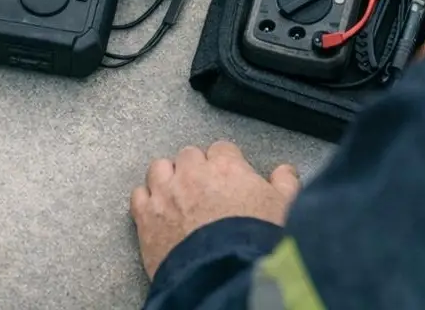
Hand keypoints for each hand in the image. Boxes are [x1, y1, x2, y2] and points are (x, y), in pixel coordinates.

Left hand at [130, 141, 299, 278]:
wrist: (227, 275)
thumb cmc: (256, 243)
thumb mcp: (286, 210)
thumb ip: (285, 184)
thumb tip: (284, 172)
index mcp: (225, 167)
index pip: (222, 149)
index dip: (227, 164)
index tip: (229, 177)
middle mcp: (191, 174)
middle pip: (189, 156)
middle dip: (197, 169)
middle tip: (206, 189)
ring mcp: (165, 194)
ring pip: (160, 168)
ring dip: (169, 178)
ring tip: (179, 195)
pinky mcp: (146, 218)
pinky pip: (138, 195)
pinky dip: (147, 200)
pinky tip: (157, 210)